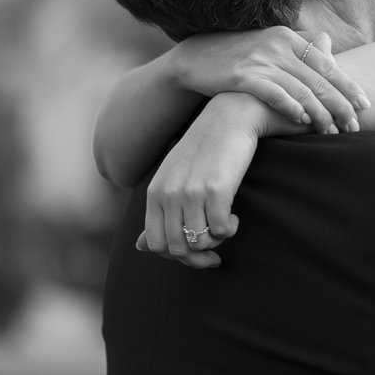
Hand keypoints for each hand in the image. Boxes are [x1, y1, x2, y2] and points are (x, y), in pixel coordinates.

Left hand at [138, 93, 271, 266]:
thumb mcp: (173, 180)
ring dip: (216, 241)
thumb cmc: (204, 151)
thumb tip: (140, 247)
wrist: (229, 118)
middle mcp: (169, 194)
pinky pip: (222, 230)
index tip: (196, 253)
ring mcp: (191, 192)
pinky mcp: (217, 189)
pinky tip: (234, 216)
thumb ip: (157, 213)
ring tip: (225, 225)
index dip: (176, 256)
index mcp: (154, 193)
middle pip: (177, 248)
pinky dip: (230, 229)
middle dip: (198, 257)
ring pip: (200, 242)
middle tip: (215, 251)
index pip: (154, 244)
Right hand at [166, 27, 368, 134]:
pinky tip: (304, 121)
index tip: (364, 105)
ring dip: (320, 113)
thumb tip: (331, 54)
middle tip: (355, 126)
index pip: (328, 64)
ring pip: (301, 89)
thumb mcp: (271, 46)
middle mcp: (279, 46)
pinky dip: (291, 107)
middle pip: (319, 80)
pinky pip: (274, 93)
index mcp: (289, 38)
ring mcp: (261, 60)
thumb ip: (300, 51)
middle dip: (341, 105)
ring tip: (333, 131)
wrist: (196, 58)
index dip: (348, 86)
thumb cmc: (239, 56)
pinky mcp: (244, 75)